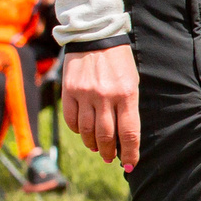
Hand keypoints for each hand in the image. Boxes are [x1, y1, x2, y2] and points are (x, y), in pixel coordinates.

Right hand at [62, 45, 141, 170]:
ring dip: (93, 144)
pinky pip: (71, 119)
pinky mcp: (68, 91)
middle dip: (110, 152)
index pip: (129, 132)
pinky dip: (77, 131)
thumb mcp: (132, 83)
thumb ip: (128, 107)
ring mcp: (84, 94)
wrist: (95, 37)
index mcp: (126, 95)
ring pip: (86, 131)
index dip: (130, 152)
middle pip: (106, 135)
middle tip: (111, 158)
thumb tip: (124, 136)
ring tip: (98, 148)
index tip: (130, 163)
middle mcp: (105, 96)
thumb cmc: (119, 62)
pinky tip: (83, 133)